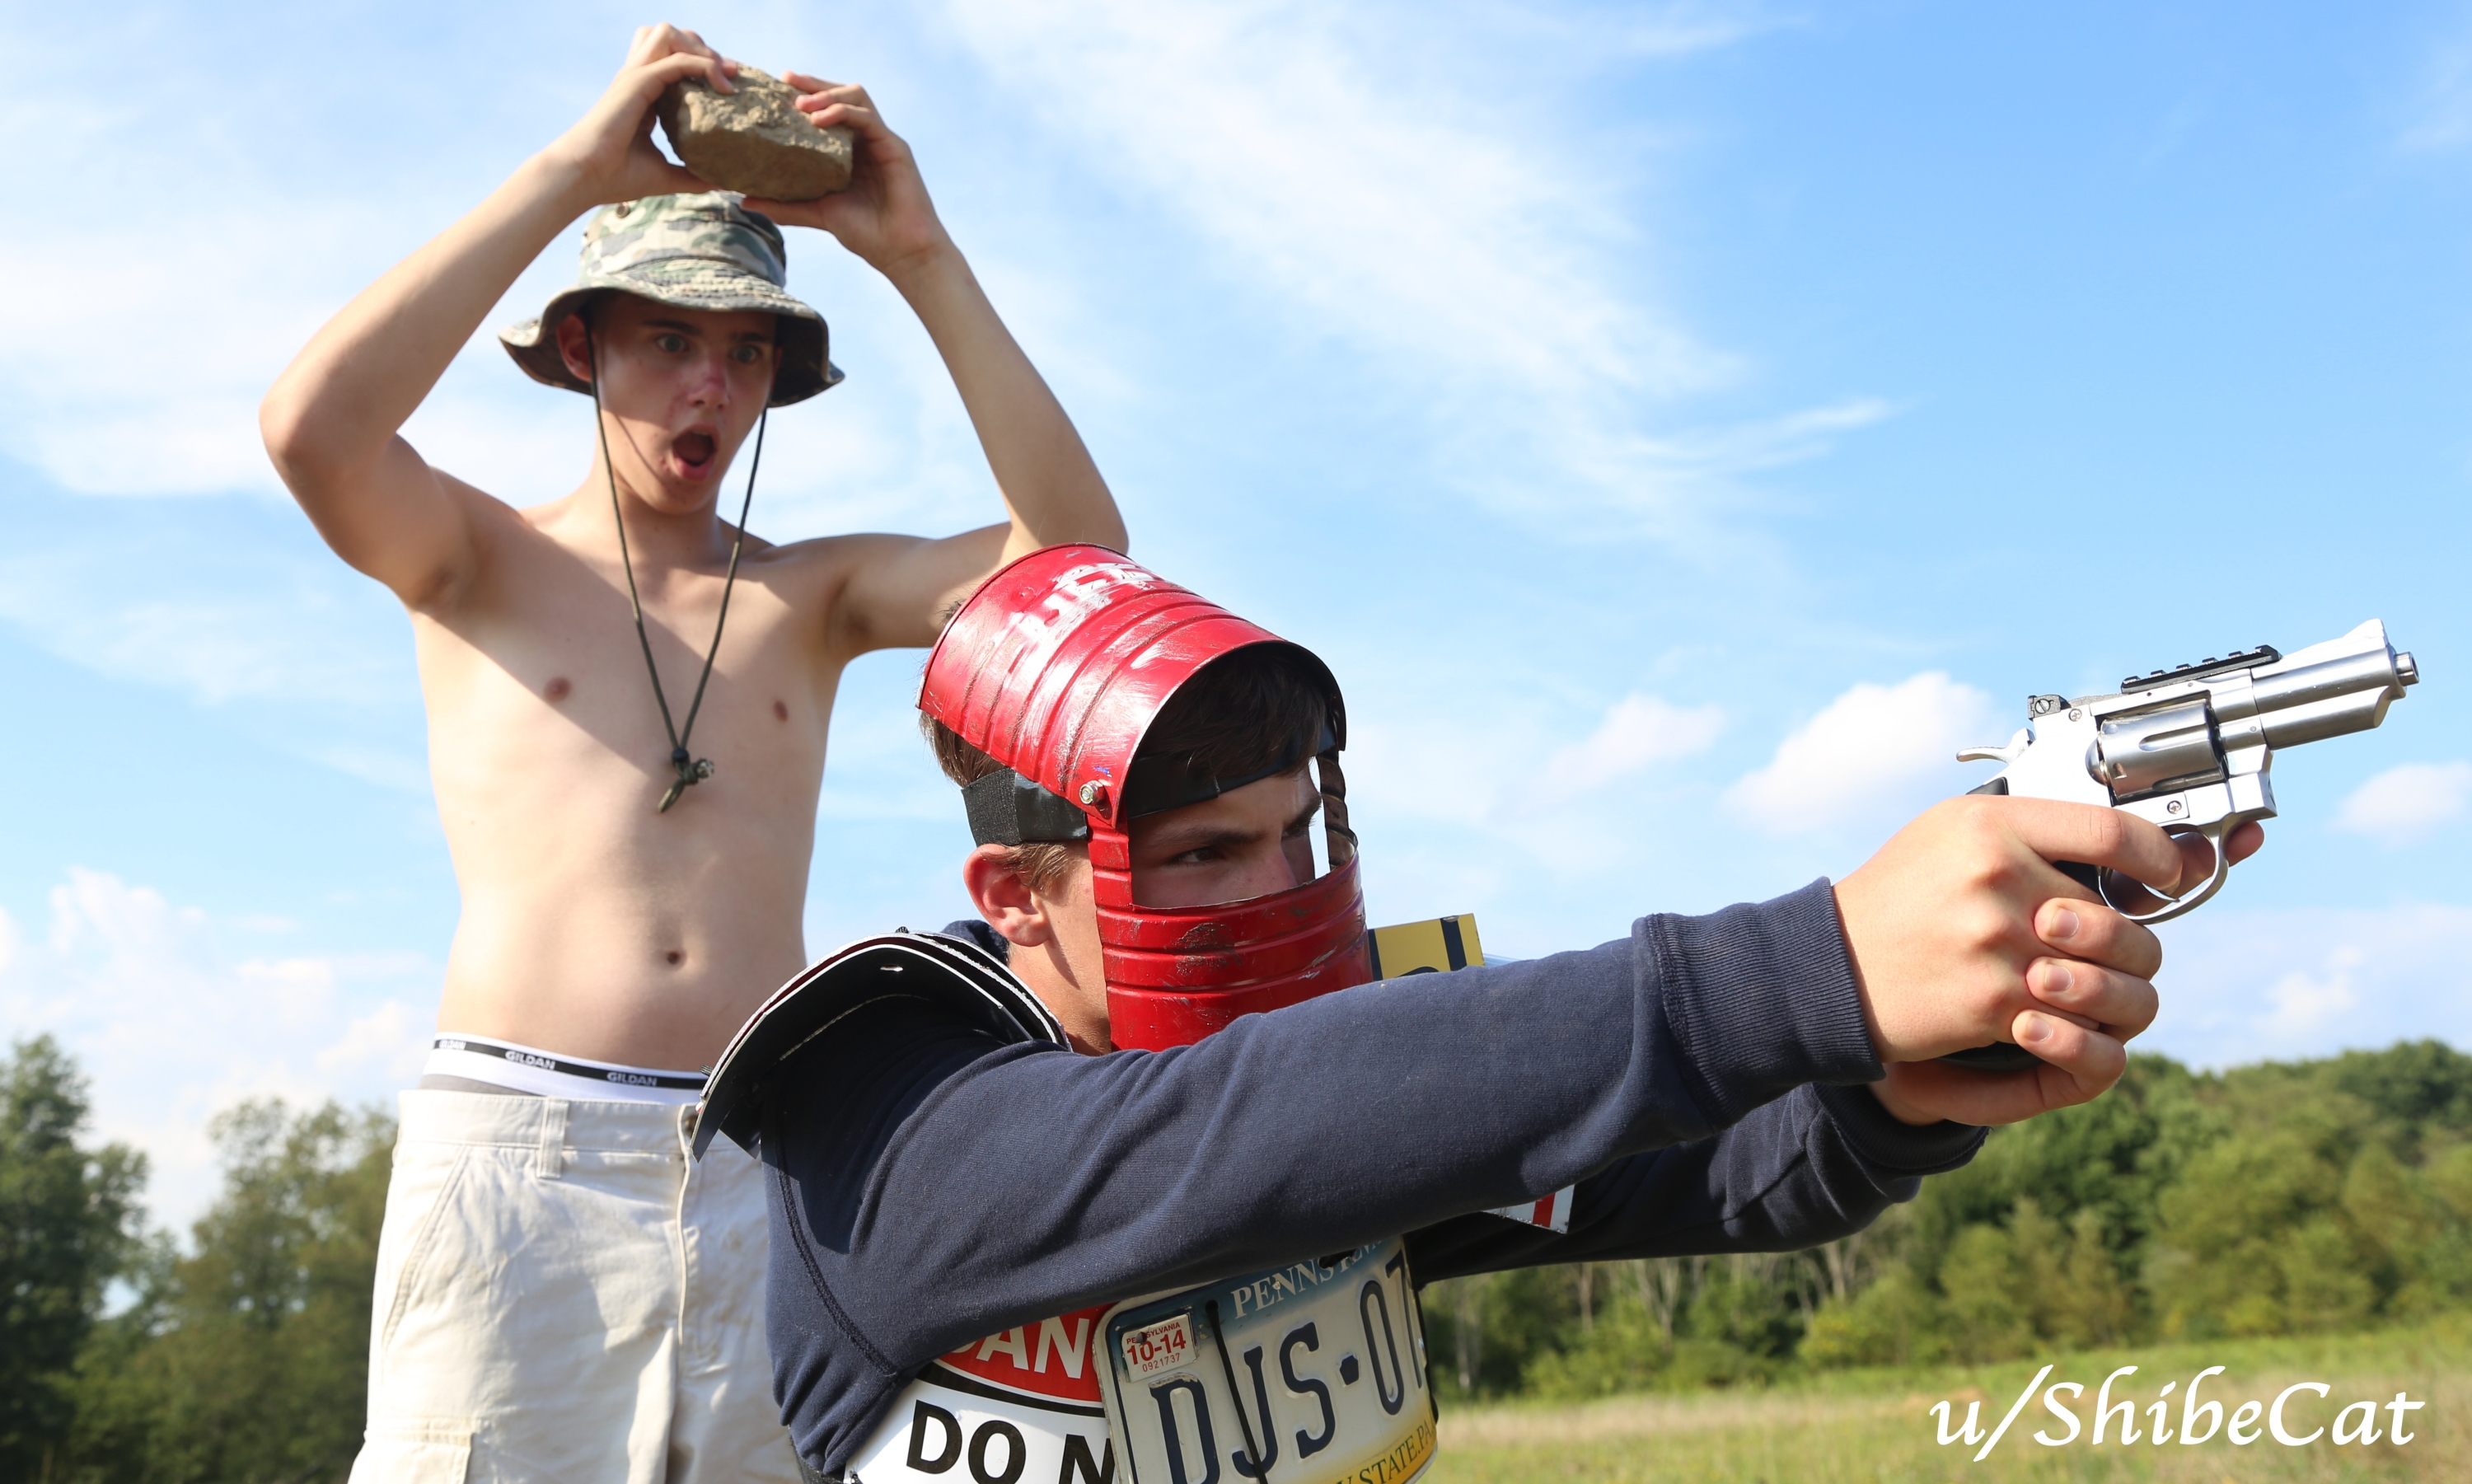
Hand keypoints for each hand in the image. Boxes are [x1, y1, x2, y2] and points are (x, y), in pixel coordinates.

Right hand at [539, 24, 733, 207]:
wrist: (584, 177)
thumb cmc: (615, 176)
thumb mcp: (664, 175)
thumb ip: (691, 176)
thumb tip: (718, 183)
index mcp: (643, 93)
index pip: (672, 58)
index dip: (701, 63)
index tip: (730, 85)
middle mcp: (638, 78)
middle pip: (670, 35)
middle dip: (701, 46)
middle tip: (727, 75)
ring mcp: (636, 77)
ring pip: (668, 33)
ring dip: (699, 47)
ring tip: (723, 74)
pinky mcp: (637, 83)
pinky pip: (677, 60)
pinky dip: (703, 65)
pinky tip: (723, 87)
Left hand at [741, 77, 952, 276]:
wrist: (900, 253)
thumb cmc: (866, 234)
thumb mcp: (817, 214)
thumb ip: (785, 206)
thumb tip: (744, 201)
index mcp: (849, 150)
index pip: (828, 109)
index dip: (806, 94)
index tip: (778, 87)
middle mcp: (866, 140)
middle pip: (842, 94)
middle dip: (814, 83)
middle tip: (786, 80)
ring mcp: (881, 141)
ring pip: (857, 97)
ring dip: (828, 94)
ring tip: (802, 105)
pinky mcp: (895, 147)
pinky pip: (868, 119)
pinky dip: (843, 113)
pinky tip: (820, 120)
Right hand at [1834, 798, 2259, 1126]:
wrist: (1828, 966)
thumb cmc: (1896, 897)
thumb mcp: (1950, 835)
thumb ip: (2030, 835)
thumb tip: (2130, 851)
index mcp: (1990, 825)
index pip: (2111, 831)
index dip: (2159, 856)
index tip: (2169, 874)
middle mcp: (1996, 876)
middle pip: (2120, 919)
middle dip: (2129, 946)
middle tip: (2117, 953)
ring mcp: (1997, 941)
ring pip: (2105, 977)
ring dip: (2106, 993)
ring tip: (2084, 991)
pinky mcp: (1992, 1001)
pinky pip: (2070, 1020)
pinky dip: (2067, 1028)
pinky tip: (2045, 1018)